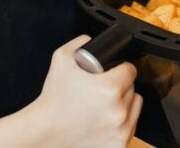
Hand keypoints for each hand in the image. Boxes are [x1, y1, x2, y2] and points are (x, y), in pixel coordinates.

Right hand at [28, 34, 142, 147]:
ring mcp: (120, 130)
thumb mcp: (61, 58)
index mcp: (110, 88)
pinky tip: (106, 119)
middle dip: (120, 87)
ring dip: (124, 104)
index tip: (113, 72)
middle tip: (103, 89)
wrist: (44, 131)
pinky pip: (130, 127)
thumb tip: (94, 41)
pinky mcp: (119, 145)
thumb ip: (81, 42)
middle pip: (133, 89)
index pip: (130, 70)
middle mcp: (119, 111)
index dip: (120, 68)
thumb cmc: (53, 99)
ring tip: (105, 104)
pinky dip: (121, 123)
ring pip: (134, 108)